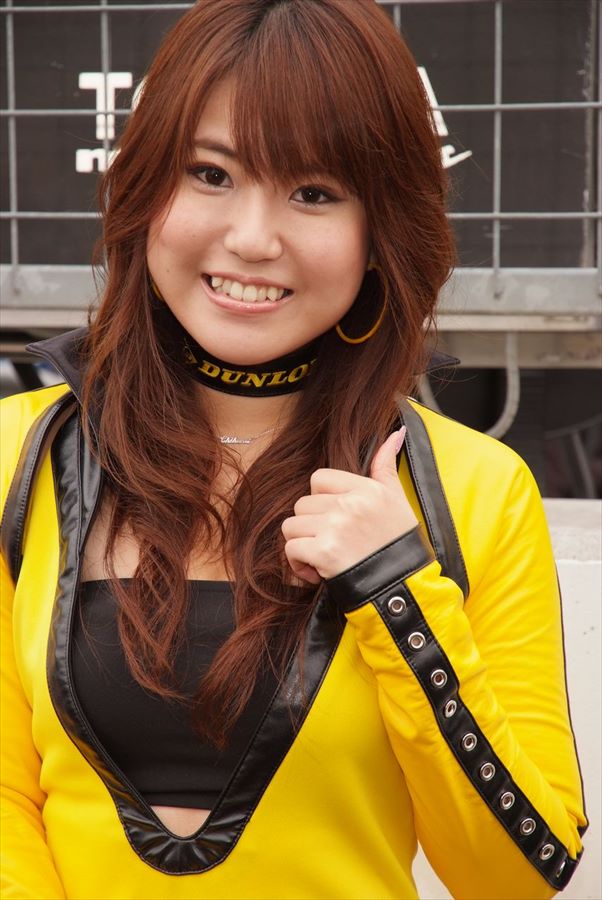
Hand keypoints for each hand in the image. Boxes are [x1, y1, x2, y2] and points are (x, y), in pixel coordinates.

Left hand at [282, 427, 417, 583]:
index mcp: (366, 489)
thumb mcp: (397, 500)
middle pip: (302, 504)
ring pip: (292, 526)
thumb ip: (386, 466)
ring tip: (323, 558)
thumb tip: (395, 434)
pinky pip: (291, 549)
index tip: (334, 519)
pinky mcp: (324, 552)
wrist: (402, 588)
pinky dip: (298, 565)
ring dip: (302, 545)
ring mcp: (335, 527)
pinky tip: (318, 573)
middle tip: (330, 543)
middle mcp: (349, 504)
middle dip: (310, 526)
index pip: (319, 479)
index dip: (321, 501)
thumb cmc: (399, 545)